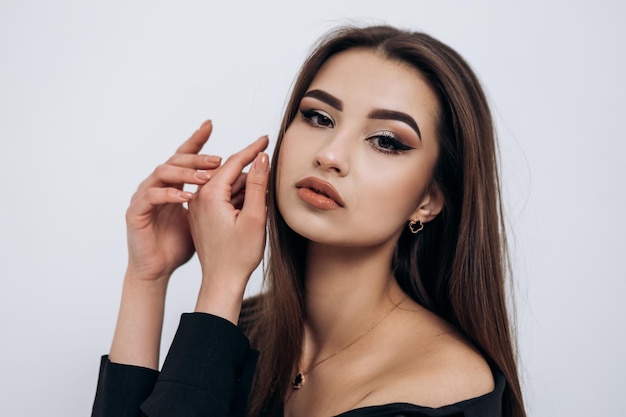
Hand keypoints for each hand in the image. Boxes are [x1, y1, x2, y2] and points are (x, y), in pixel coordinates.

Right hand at [124, 120, 221, 282]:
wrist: (157, 268)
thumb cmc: (180, 243)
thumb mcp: (205, 217)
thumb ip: (219, 198)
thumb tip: (244, 182)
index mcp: (173, 184)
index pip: (184, 156)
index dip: (195, 140)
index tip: (210, 124)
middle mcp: (157, 185)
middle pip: (174, 161)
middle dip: (197, 157)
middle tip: (218, 159)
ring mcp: (144, 197)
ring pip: (161, 173)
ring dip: (184, 173)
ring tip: (205, 178)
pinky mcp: (136, 212)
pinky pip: (151, 197)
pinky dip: (169, 195)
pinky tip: (186, 197)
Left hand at [188, 136, 269, 320]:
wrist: (221, 282)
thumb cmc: (238, 256)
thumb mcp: (255, 217)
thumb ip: (257, 184)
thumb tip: (261, 157)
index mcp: (209, 195)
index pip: (233, 162)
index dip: (253, 149)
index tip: (266, 138)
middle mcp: (199, 197)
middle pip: (229, 172)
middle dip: (250, 175)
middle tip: (268, 185)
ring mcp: (198, 207)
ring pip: (226, 186)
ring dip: (244, 189)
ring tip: (258, 207)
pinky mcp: (201, 216)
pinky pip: (220, 197)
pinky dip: (236, 199)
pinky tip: (249, 211)